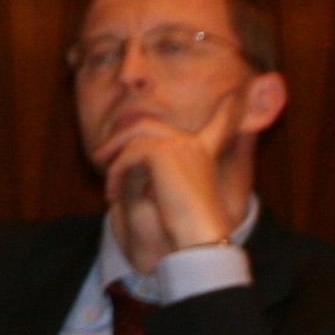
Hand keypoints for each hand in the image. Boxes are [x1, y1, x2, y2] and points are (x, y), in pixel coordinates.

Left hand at [94, 94, 239, 272]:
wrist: (196, 237)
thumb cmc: (184, 225)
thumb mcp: (170, 192)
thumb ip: (156, 171)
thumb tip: (124, 157)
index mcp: (202, 151)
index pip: (219, 123)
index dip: (227, 111)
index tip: (235, 97)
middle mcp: (192, 143)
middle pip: (145, 124)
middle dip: (118, 138)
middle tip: (99, 157)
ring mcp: (179, 144)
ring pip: (132, 138)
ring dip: (114, 162)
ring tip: (108, 187)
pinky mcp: (162, 152)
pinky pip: (127, 155)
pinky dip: (115, 174)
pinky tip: (113, 195)